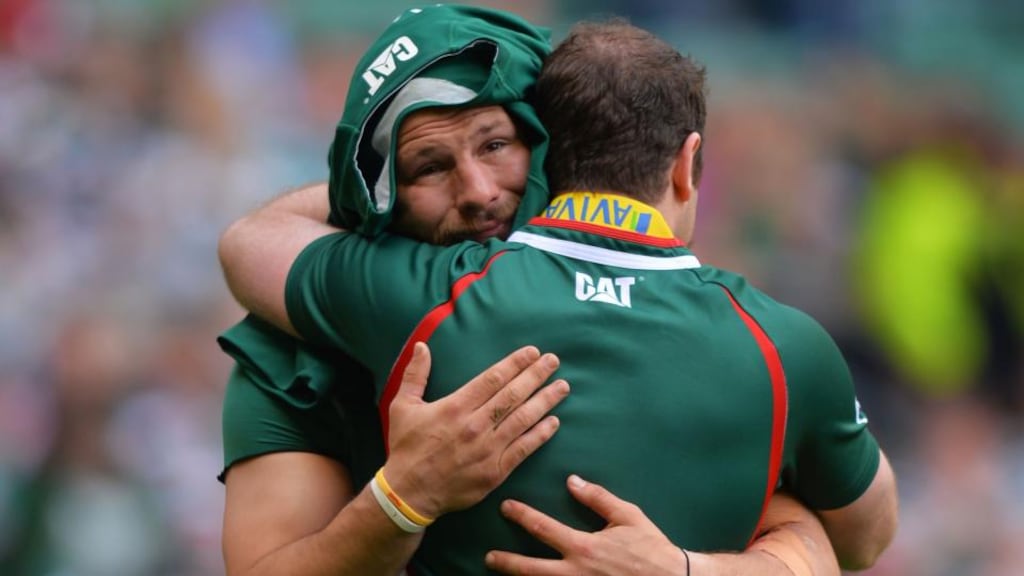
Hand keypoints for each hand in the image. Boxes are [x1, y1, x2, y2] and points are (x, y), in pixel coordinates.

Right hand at [383, 342, 569, 518]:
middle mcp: (475, 425)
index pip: (493, 379)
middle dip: (536, 375)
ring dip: (545, 401)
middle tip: (554, 361)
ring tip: (562, 387)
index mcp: (455, 407)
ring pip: (523, 419)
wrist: (409, 494)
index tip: (532, 352)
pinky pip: (523, 449)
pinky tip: (554, 422)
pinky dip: (540, 435)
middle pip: (513, 395)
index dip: (515, 363)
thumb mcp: (402, 406)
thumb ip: (414, 375)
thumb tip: (421, 346)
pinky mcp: (496, 471)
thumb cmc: (406, 448)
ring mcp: (488, 449)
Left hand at [485, 475, 689, 575]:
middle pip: (531, 569)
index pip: (543, 529)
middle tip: (489, 557)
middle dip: (507, 563)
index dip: (521, 517)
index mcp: (584, 547)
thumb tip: (572, 480)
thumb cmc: (651, 548)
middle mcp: (575, 573)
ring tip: (502, 575)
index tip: (506, 507)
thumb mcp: (627, 516)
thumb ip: (597, 498)